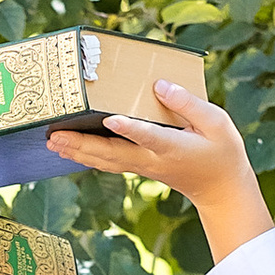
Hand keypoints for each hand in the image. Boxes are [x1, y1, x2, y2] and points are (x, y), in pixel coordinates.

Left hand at [46, 80, 271, 257]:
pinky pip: (108, 163)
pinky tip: (68, 150)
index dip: (131, 129)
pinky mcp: (138, 167)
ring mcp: (143, 166)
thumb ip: (188, 103)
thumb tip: (159, 84)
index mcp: (174, 147)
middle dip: (83, 145)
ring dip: (77, 152)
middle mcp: (153, 160)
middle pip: (114, 153)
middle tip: (55, 136)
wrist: (219, 189)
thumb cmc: (221, 151)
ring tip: (52, 143)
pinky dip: (86, 157)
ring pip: (106, 161)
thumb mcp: (216, 123)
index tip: (111, 120)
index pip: (150, 137)